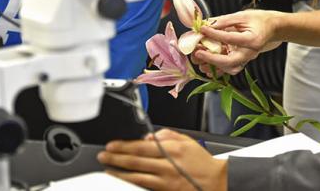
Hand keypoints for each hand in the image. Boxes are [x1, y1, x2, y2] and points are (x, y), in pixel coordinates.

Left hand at [98, 129, 226, 190]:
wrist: (216, 182)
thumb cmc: (202, 163)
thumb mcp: (187, 141)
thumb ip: (166, 135)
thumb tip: (148, 136)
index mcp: (171, 148)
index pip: (141, 145)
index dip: (123, 145)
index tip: (111, 144)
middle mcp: (166, 164)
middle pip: (135, 160)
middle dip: (116, 157)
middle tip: (103, 155)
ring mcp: (164, 179)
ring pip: (136, 175)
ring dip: (118, 172)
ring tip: (107, 168)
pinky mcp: (164, 190)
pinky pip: (143, 186)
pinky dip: (129, 183)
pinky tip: (121, 180)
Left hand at [192, 10, 283, 74]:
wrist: (272, 28)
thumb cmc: (259, 20)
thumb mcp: (242, 16)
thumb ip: (224, 20)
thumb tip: (207, 24)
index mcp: (252, 40)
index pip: (230, 38)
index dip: (214, 34)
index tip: (202, 29)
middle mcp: (250, 53)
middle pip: (230, 61)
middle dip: (211, 58)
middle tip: (198, 52)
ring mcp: (246, 58)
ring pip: (229, 68)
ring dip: (212, 65)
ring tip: (199, 57)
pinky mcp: (242, 60)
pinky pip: (229, 69)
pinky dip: (217, 69)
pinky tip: (206, 64)